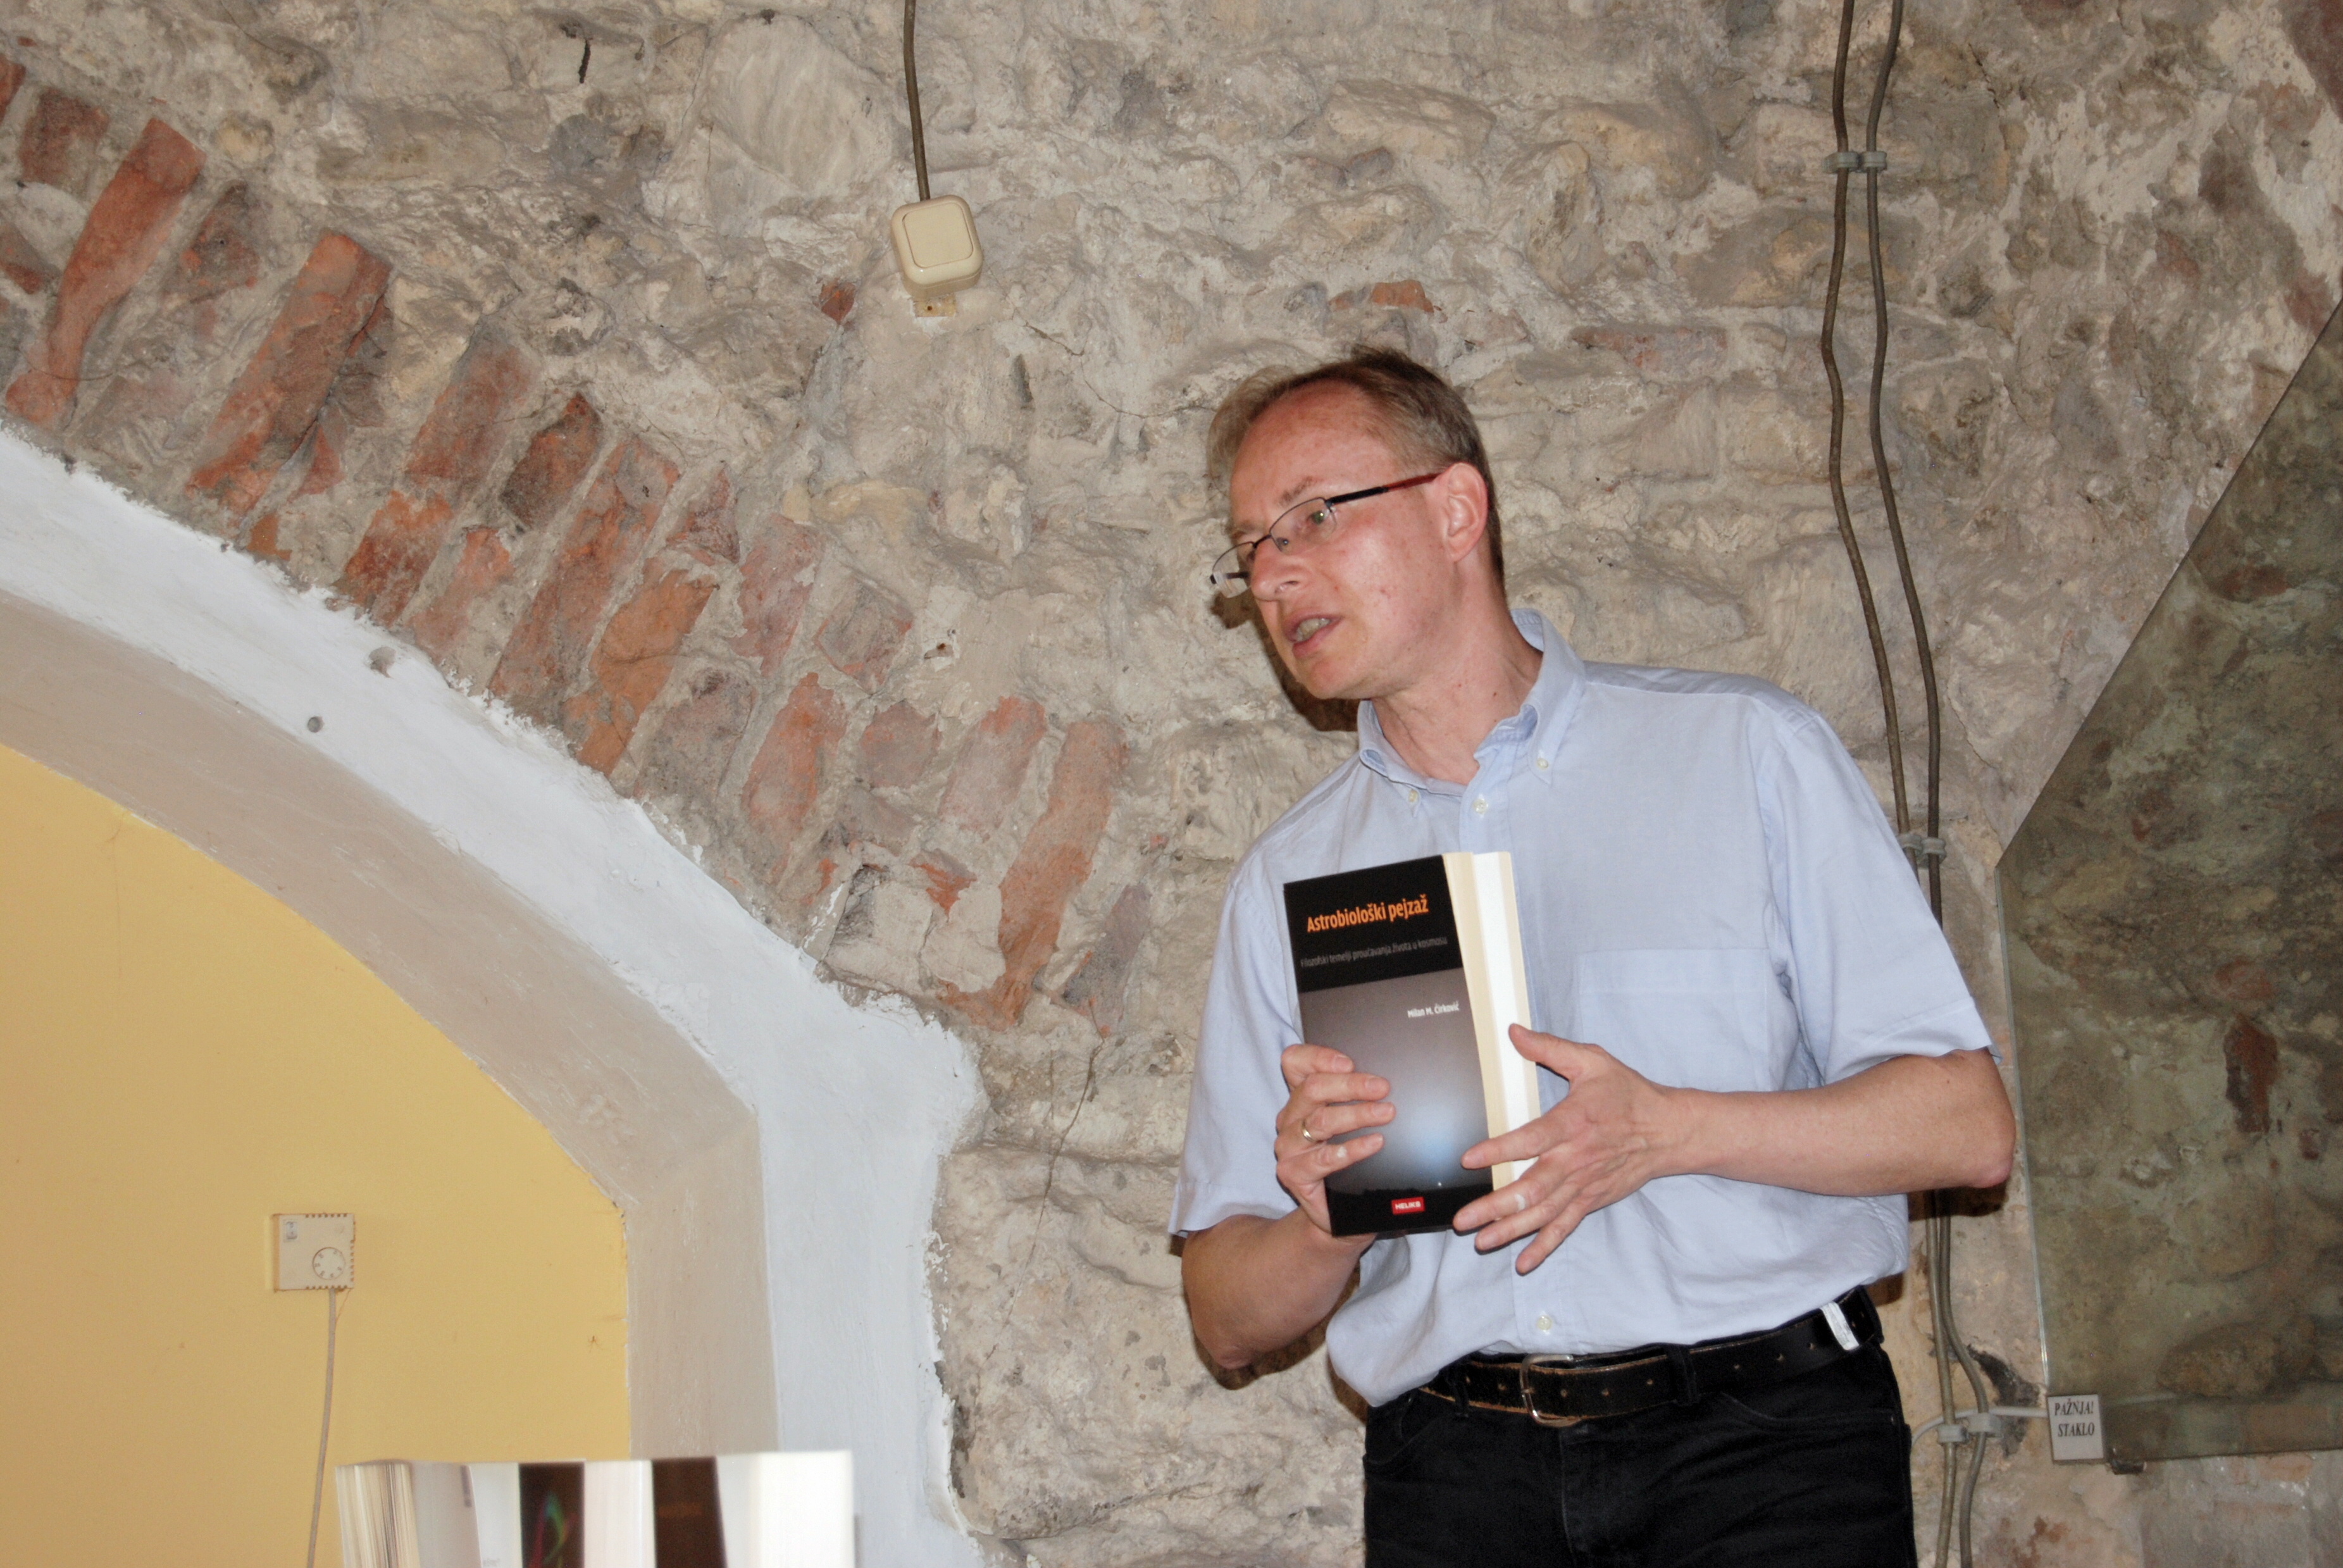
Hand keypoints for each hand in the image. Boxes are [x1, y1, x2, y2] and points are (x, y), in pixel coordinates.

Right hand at [1273, 1043, 1394, 1236]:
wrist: (1337, 1211)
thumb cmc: (1346, 1161)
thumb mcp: (1350, 1123)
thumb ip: (1358, 1099)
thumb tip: (1386, 1081)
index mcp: (1301, 1098)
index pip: (1295, 1063)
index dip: (1318, 1057)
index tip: (1348, 1063)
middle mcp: (1290, 1118)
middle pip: (1311, 1089)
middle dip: (1350, 1085)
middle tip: (1382, 1088)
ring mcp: (1289, 1147)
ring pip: (1320, 1121)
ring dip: (1356, 1114)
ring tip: (1386, 1113)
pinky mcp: (1293, 1174)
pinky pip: (1323, 1159)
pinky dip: (1351, 1149)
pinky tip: (1374, 1143)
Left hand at [1453, 1026, 1684, 1271]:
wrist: (1669, 1130)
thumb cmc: (1628, 1094)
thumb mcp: (1592, 1061)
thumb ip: (1551, 1048)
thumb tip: (1514, 1033)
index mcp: (1572, 1123)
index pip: (1530, 1139)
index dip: (1499, 1150)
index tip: (1469, 1159)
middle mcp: (1575, 1159)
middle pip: (1532, 1187)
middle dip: (1494, 1206)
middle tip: (1463, 1220)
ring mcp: (1583, 1184)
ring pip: (1543, 1212)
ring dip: (1510, 1229)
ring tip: (1481, 1241)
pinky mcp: (1591, 1200)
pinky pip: (1565, 1227)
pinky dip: (1544, 1245)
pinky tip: (1523, 1262)